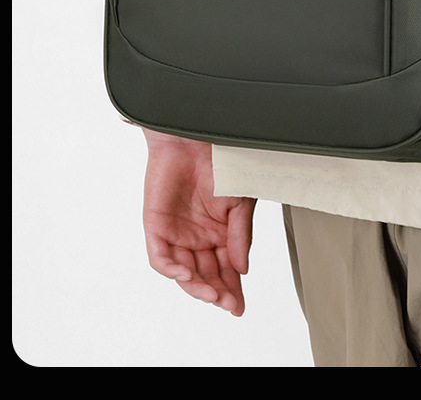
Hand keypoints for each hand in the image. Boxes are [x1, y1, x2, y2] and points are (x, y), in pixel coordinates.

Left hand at [142, 129, 255, 314]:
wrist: (196, 135)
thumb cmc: (221, 161)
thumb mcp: (240, 202)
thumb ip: (240, 237)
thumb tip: (242, 270)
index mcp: (219, 232)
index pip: (225, 270)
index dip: (232, 289)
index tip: (239, 307)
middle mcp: (197, 237)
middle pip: (205, 276)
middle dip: (217, 293)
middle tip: (229, 304)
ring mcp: (176, 233)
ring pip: (184, 273)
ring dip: (197, 287)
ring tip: (212, 295)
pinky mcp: (156, 225)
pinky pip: (160, 258)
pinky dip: (172, 270)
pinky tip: (188, 275)